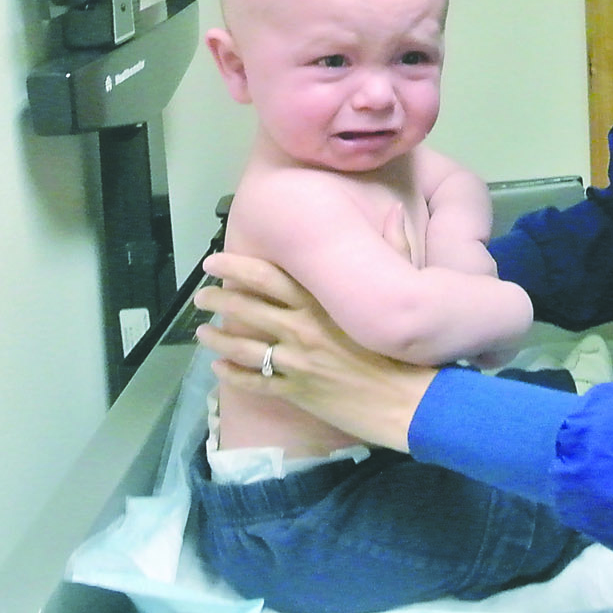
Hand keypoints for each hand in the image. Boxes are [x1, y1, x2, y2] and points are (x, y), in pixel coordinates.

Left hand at [193, 252, 437, 451]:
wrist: (412, 403)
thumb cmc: (409, 348)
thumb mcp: (404, 291)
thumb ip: (397, 247)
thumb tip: (396, 210)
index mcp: (322, 303)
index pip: (269, 278)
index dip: (237, 267)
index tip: (213, 261)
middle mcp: (302, 330)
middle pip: (249, 309)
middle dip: (219, 300)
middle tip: (201, 296)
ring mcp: (296, 364)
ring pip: (244, 347)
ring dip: (217, 339)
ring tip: (201, 333)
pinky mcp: (297, 394)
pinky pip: (255, 383)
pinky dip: (232, 376)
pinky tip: (219, 370)